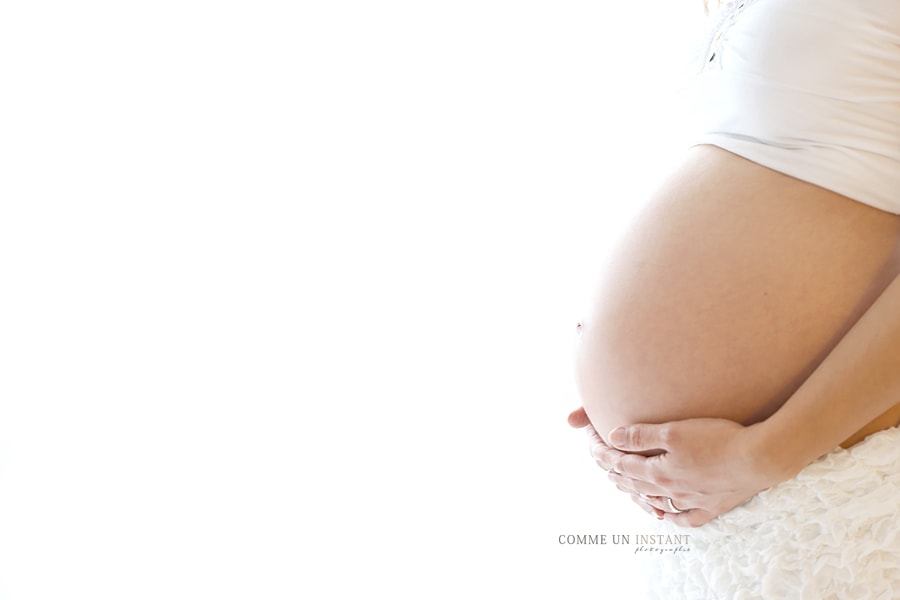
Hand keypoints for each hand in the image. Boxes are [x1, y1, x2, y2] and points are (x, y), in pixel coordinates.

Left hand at [568, 407, 786, 526]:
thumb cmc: (717, 439)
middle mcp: (670, 491)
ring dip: (637, 493)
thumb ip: (641, 436)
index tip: (594, 445)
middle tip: (604, 465)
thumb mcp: (673, 431)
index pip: (621, 465)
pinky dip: (670, 515)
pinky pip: (684, 517)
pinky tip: (664, 514)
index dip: (605, 454)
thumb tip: (613, 437)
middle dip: (615, 473)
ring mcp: (691, 501)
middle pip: (635, 484)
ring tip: (626, 487)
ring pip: (655, 501)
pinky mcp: (711, 507)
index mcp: (657, 472)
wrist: (759, 459)